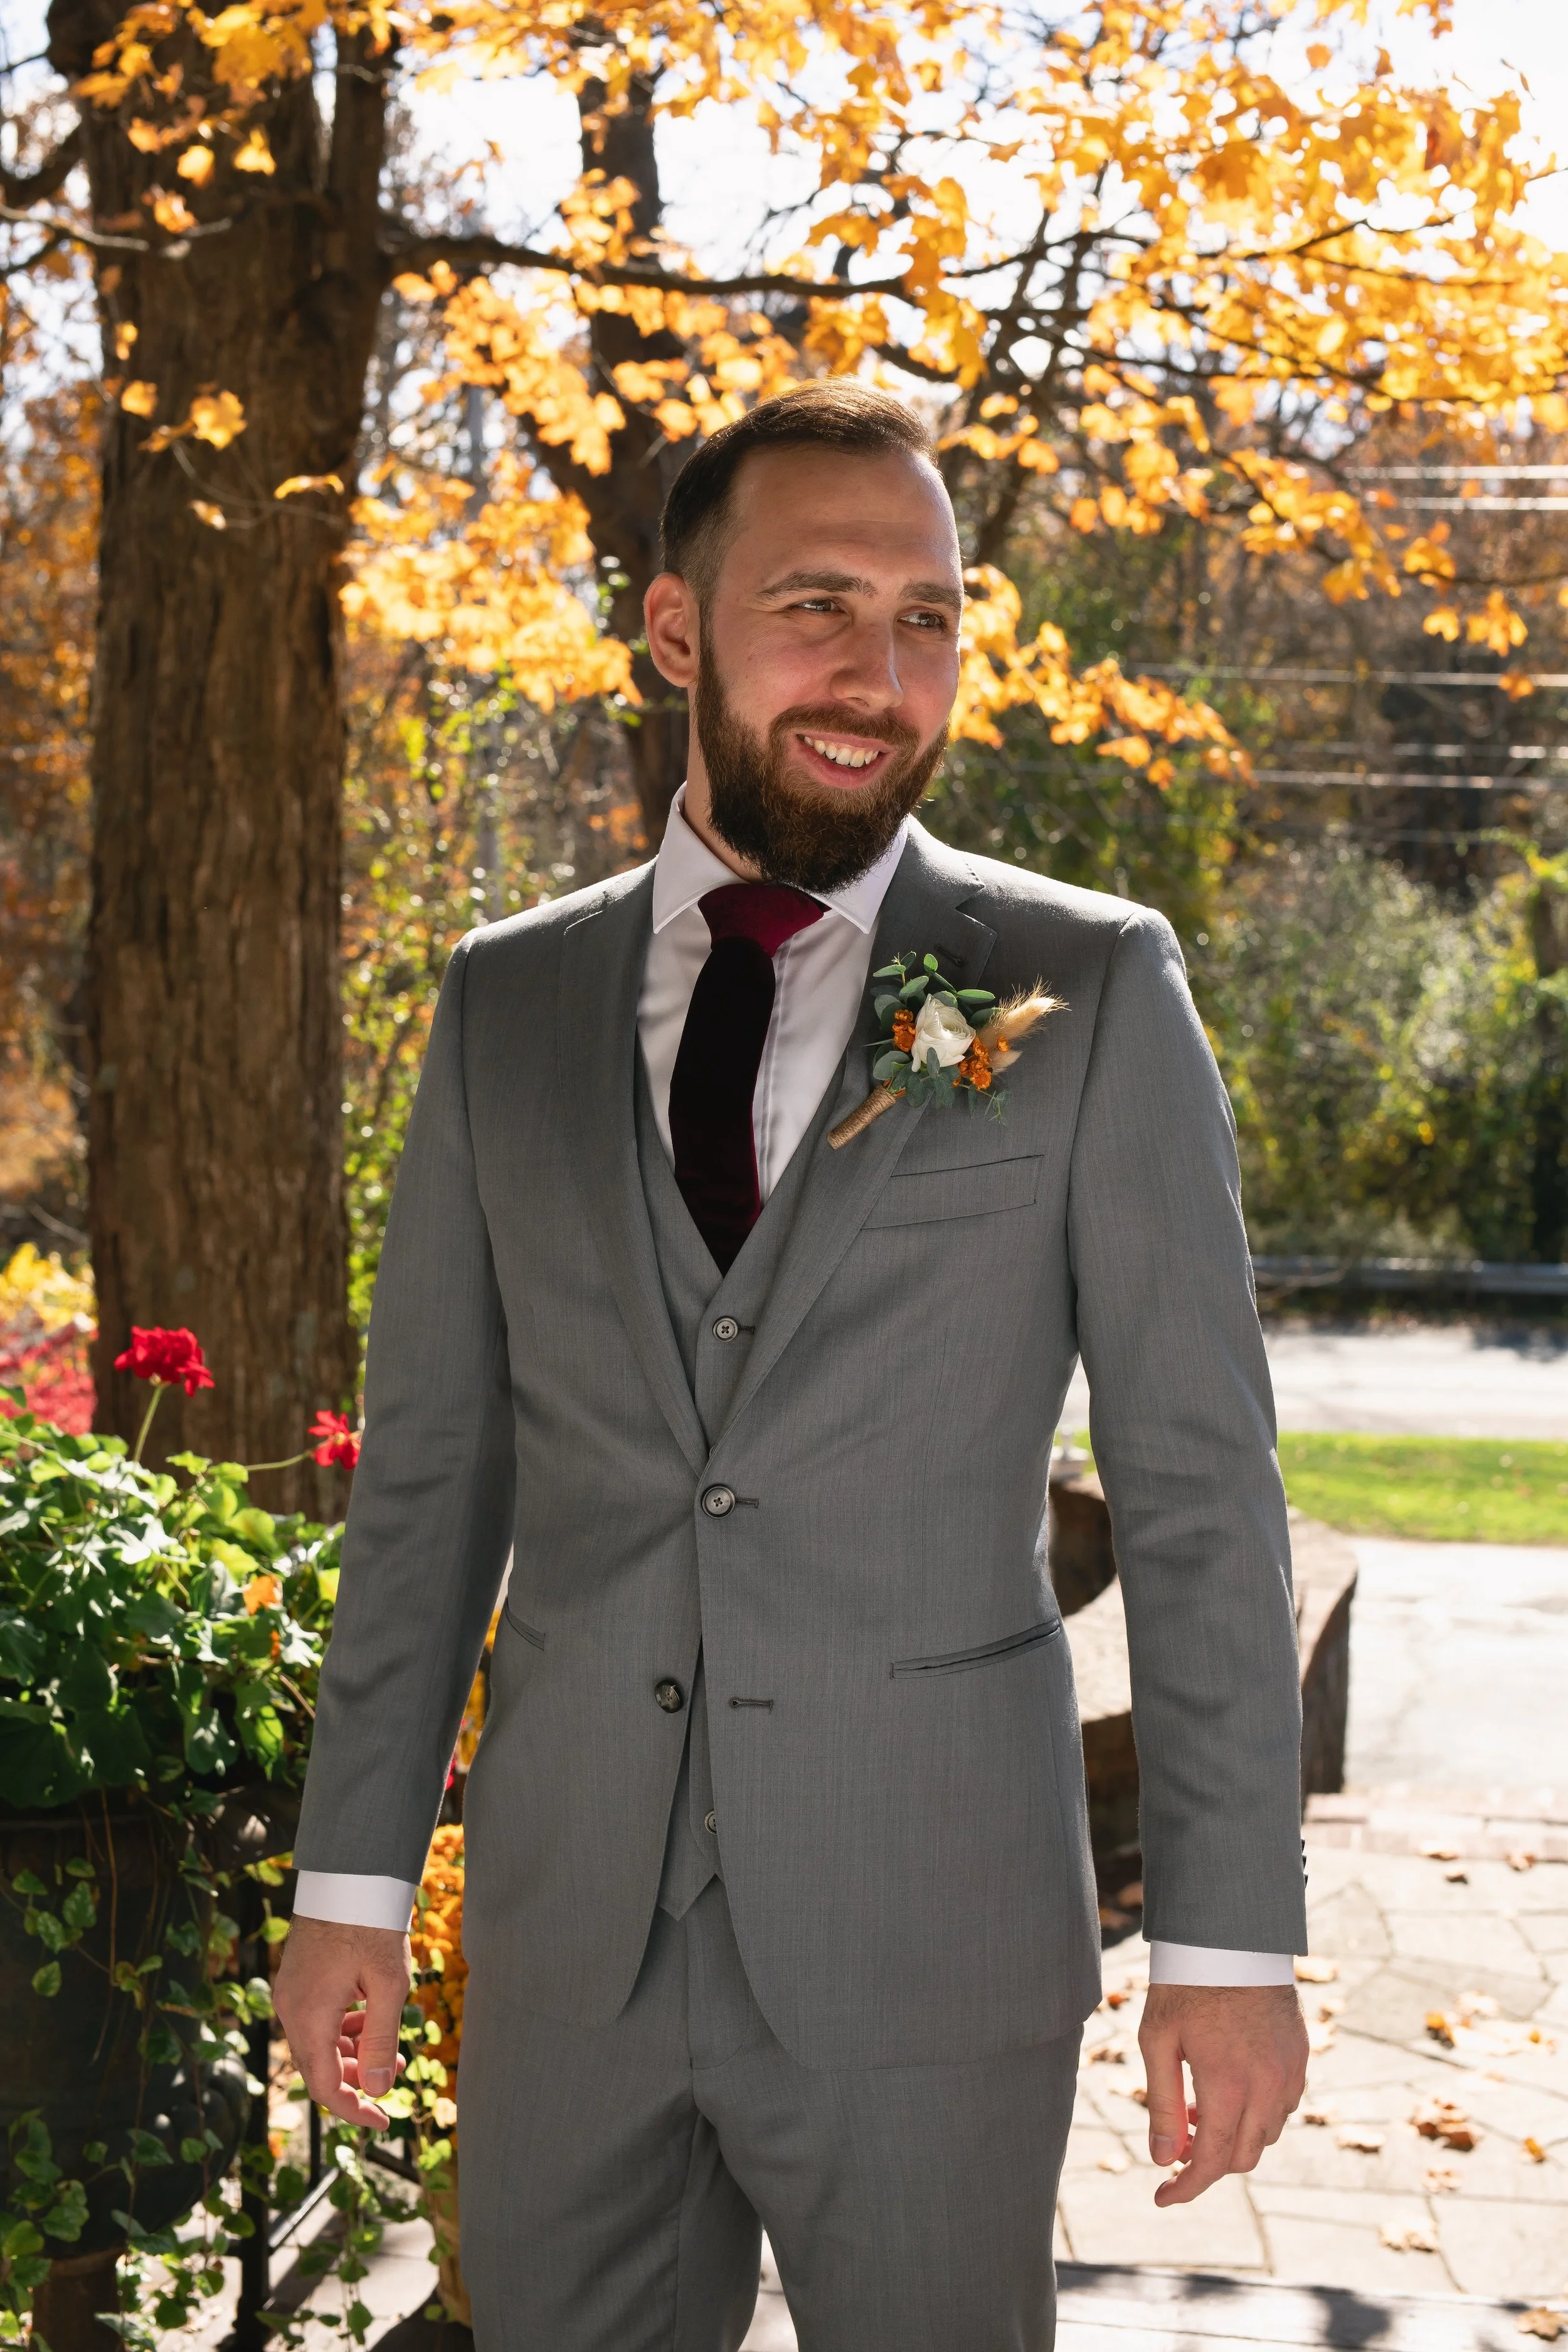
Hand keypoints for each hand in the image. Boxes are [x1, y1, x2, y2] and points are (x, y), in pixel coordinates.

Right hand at [274, 1915, 411, 2128]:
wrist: (349, 1872)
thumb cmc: (372, 1922)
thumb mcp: (388, 1984)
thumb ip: (382, 2040)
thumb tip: (380, 2090)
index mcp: (309, 2017)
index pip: (325, 2087)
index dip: (355, 2110)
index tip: (385, 2121)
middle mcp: (291, 2009)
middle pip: (320, 2067)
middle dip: (357, 2080)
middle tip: (397, 2074)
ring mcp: (292, 1992)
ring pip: (318, 2044)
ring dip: (352, 2054)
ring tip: (391, 2049)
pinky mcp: (298, 1978)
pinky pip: (316, 2020)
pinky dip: (342, 2030)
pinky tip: (368, 2021)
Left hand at [1138, 1982, 1306, 2204]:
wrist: (1232, 1936)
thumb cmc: (1186, 1984)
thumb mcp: (1158, 2040)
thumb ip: (1163, 2105)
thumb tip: (1163, 2160)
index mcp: (1229, 2085)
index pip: (1212, 2161)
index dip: (1186, 2187)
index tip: (1162, 2197)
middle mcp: (1268, 2087)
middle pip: (1243, 2157)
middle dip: (1209, 2162)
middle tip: (1178, 2143)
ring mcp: (1290, 2072)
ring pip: (1267, 2134)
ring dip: (1233, 2136)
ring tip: (1198, 2105)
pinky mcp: (1301, 2057)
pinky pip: (1283, 2106)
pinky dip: (1257, 2113)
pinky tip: (1230, 2088)